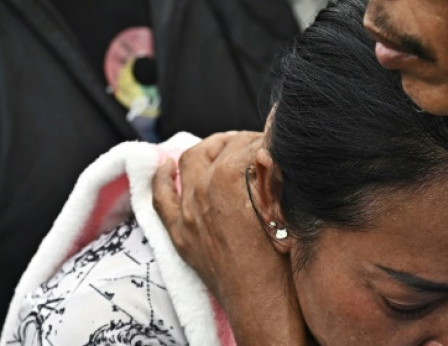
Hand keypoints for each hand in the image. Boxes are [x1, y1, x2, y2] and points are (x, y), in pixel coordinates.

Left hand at [153, 131, 307, 345]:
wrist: (265, 308)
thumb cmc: (283, 263)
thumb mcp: (287, 210)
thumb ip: (274, 173)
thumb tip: (270, 147)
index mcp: (230, 181)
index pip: (246, 143)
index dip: (264, 139)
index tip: (276, 141)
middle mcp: (202, 192)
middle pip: (216, 147)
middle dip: (238, 141)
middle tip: (257, 145)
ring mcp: (187, 214)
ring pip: (188, 162)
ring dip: (207, 150)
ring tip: (225, 149)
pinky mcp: (180, 235)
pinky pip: (161, 197)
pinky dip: (163, 177)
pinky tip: (168, 167)